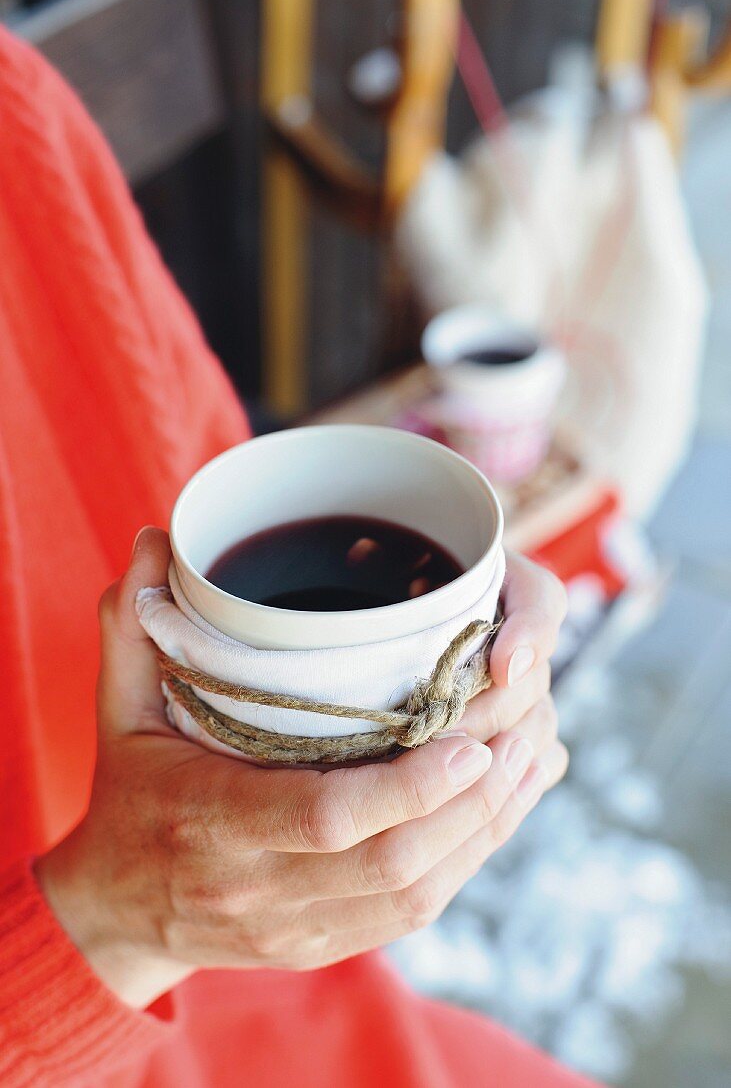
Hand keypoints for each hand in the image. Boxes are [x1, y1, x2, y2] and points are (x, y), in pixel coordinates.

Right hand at [36, 531, 567, 1009]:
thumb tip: (159, 539)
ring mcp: (297, 929)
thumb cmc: (128, 792)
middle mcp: (258, 888)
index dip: (406, 786)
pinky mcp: (324, 947)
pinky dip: (469, 862)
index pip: (323, 817)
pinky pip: (412, 916)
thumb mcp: (116, 707)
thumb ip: (134, 624)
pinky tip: (504, 809)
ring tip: (530, 761)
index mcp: (208, 822)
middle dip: (471, 804)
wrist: (113, 912)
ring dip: (485, 831)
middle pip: (391, 864)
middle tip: (522, 736)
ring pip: (416, 897)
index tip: (468, 739)